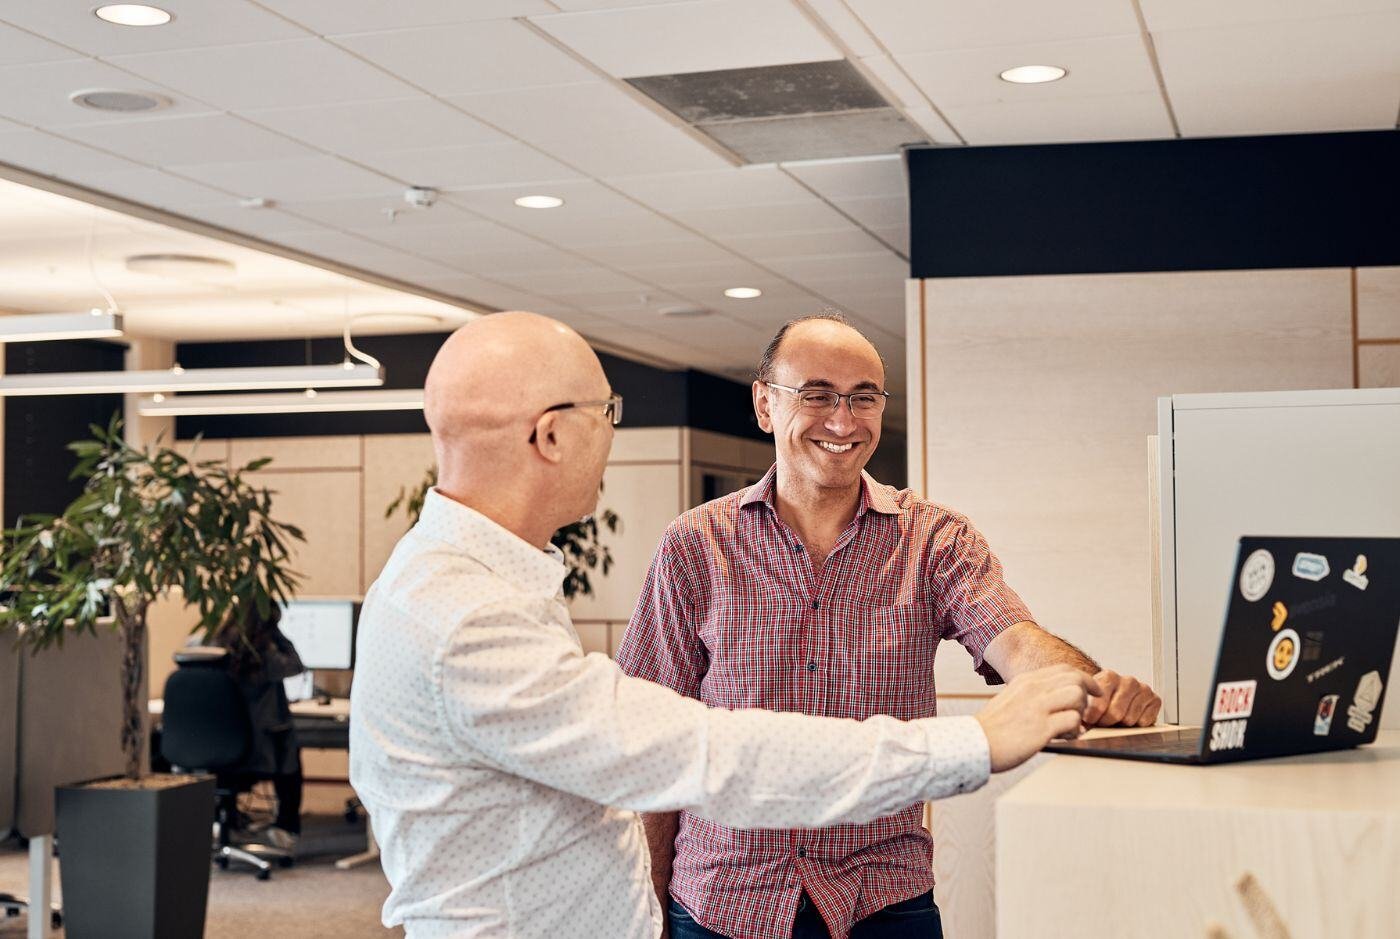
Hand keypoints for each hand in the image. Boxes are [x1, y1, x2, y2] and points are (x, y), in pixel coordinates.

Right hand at [975, 665, 1101, 772]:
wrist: (975, 743)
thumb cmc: (993, 727)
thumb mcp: (1011, 698)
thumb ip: (1031, 694)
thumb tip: (1053, 697)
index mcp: (1026, 681)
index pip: (1065, 669)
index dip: (1085, 678)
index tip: (1093, 691)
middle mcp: (1033, 689)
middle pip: (1075, 678)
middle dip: (1088, 694)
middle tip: (1087, 710)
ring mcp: (1037, 707)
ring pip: (1077, 695)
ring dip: (1081, 712)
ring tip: (1073, 725)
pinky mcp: (1041, 728)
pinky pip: (1073, 720)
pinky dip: (1076, 730)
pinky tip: (1067, 737)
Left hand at [1082, 670, 1160, 726]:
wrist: (1117, 697)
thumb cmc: (1101, 699)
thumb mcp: (1089, 699)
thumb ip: (1084, 708)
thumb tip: (1080, 725)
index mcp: (1109, 677)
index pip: (1099, 703)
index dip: (1093, 716)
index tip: (1089, 721)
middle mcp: (1128, 681)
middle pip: (1116, 713)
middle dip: (1106, 722)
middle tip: (1102, 723)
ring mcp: (1143, 689)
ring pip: (1130, 719)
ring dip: (1121, 724)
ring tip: (1115, 721)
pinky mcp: (1155, 700)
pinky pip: (1144, 721)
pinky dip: (1136, 725)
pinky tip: (1130, 719)